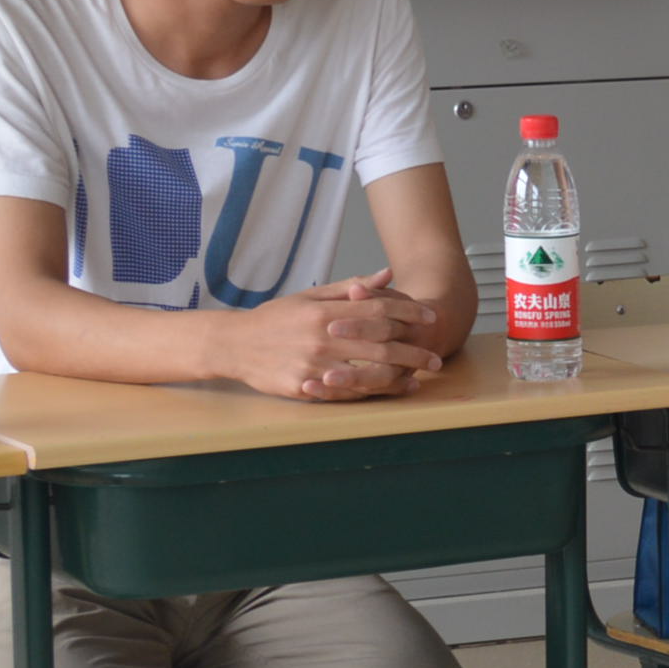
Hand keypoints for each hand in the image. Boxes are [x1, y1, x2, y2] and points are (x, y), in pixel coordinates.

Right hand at [220, 268, 443, 400]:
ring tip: (420, 378)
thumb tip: (386, 274)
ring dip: (398, 376)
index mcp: (324, 311)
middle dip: (413, 350)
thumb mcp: (310, 297)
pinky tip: (391, 391)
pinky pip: (345, 393)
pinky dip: (372, 392)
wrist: (234, 344)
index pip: (377, 308)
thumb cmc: (275, 319)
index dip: (408, 311)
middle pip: (380, 343)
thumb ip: (349, 288)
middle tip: (435, 357)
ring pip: (367, 371)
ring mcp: (313, 365)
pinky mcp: (304, 387)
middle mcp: (321, 338)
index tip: (430, 316)